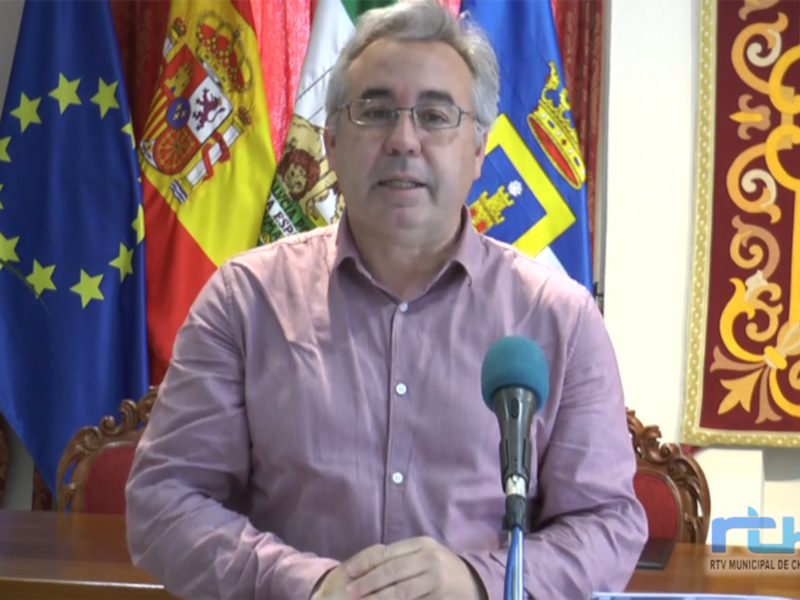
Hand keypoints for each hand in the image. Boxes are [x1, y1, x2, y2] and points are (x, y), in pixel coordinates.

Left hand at [344, 536, 485, 599]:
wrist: (470, 581)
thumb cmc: (438, 566)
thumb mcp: (423, 553)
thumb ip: (400, 557)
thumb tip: (365, 566)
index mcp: (422, 544)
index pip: (388, 552)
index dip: (367, 562)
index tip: (349, 572)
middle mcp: (430, 558)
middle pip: (392, 571)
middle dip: (368, 583)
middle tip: (350, 592)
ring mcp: (435, 579)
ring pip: (400, 591)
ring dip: (378, 598)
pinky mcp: (438, 596)